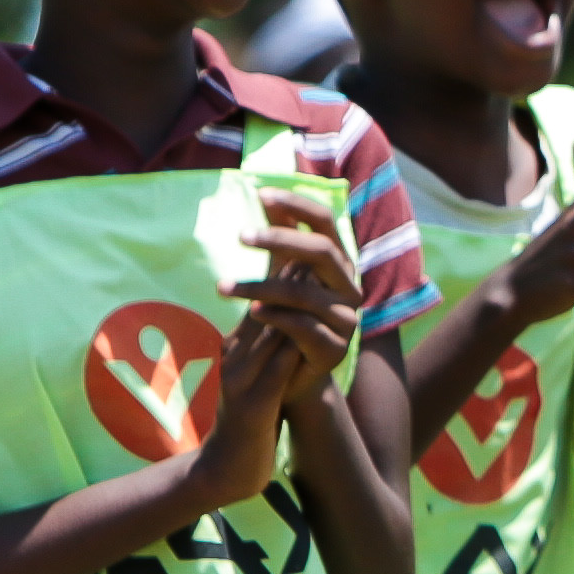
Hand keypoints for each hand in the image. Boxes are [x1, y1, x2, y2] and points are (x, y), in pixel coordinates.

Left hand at [216, 193, 366, 446]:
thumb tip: (264, 195)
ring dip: (260, 287)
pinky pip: (304, 327)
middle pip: (321, 251)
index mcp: (339, 263)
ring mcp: (347, 319)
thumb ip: (280, 239)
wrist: (294, 379)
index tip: (261, 194)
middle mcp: (349, 287)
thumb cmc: (286, 320)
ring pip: (305, 293)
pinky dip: (276, 317)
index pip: (326, 221)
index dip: (297, 205)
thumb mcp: (283, 276)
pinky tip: (252, 313)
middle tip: (240, 236)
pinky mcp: (335, 349)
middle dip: (280, 239)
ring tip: (224, 286)